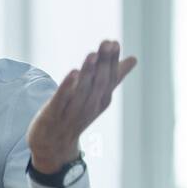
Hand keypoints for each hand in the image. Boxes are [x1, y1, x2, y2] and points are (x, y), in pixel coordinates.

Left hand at [27, 39, 136, 172]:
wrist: (53, 145)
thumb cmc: (76, 115)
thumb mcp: (97, 96)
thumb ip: (113, 77)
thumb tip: (133, 59)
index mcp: (101, 99)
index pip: (109, 78)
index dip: (111, 61)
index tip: (114, 42)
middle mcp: (90, 106)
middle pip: (99, 83)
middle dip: (103, 63)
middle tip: (108, 43)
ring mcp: (73, 112)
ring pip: (83, 91)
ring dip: (88, 72)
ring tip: (92, 54)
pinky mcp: (53, 115)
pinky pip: (62, 101)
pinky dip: (68, 87)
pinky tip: (73, 73)